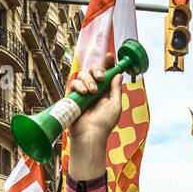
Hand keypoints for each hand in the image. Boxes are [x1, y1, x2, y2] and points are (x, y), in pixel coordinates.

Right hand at [67, 52, 125, 180]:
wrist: (89, 134)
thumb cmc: (104, 123)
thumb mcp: (115, 105)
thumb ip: (116, 89)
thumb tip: (119, 74)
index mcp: (106, 91)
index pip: (107, 73)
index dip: (108, 63)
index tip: (109, 57)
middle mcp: (95, 89)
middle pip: (94, 70)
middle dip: (97, 70)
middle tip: (101, 78)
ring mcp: (83, 92)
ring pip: (83, 74)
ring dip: (88, 80)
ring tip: (92, 92)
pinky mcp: (73, 96)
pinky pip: (74, 83)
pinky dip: (79, 85)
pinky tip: (83, 92)